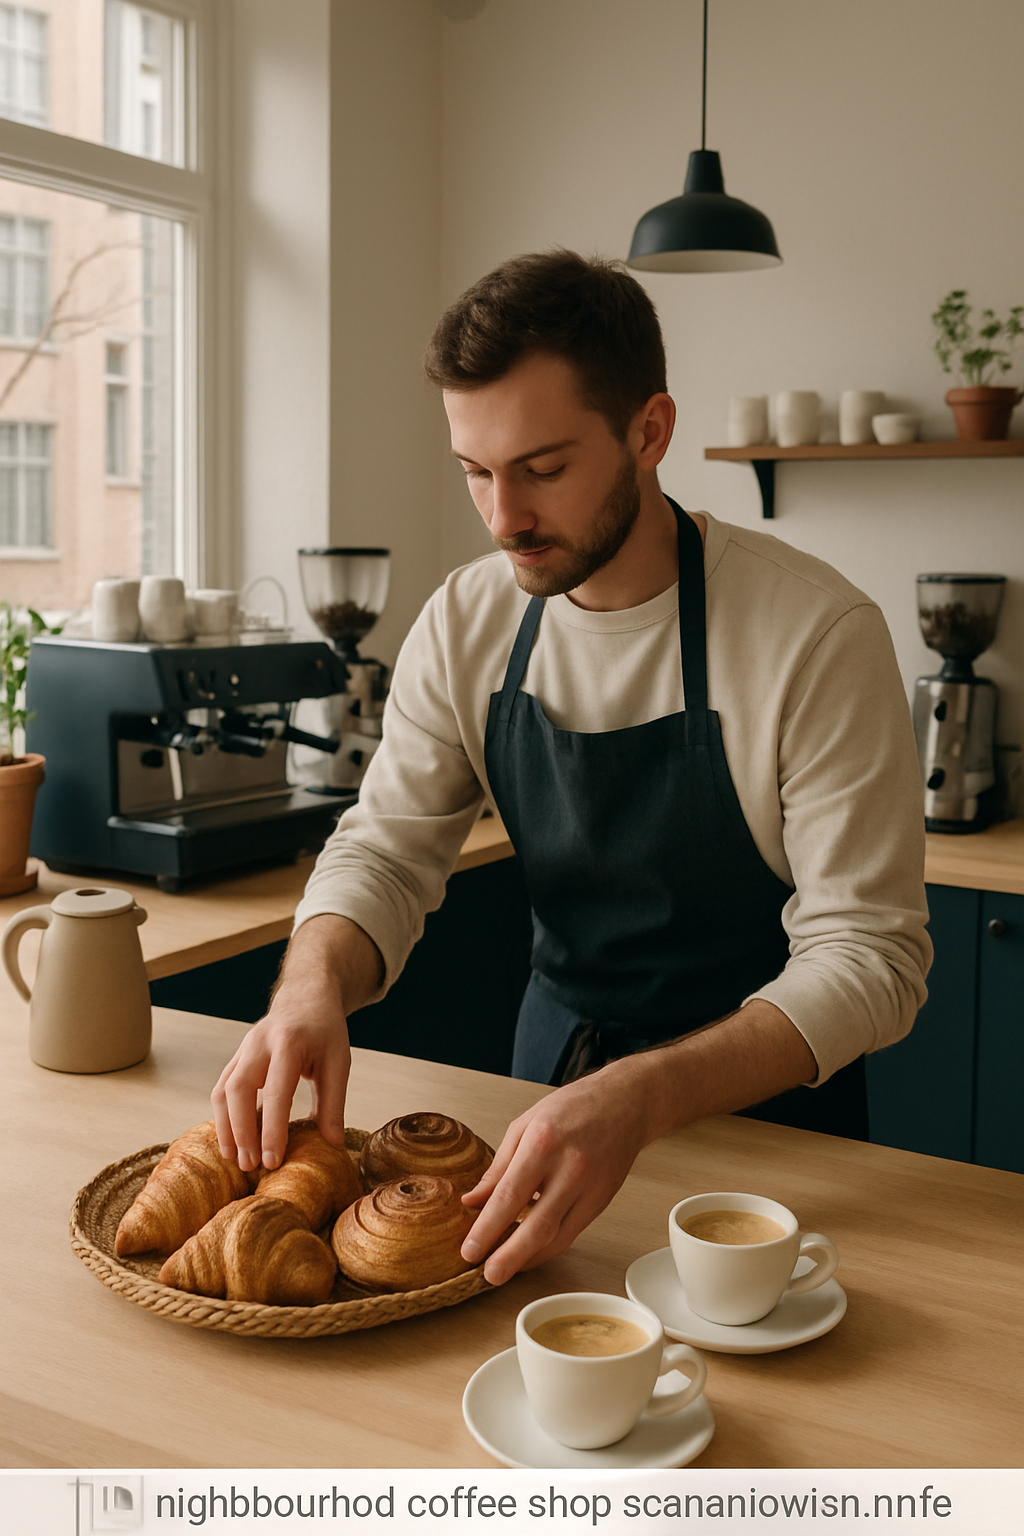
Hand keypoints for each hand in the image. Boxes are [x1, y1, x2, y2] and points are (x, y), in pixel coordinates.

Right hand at [211, 986, 350, 1173]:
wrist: (305, 998)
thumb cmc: (325, 1031)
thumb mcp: (338, 1062)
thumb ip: (333, 1103)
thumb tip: (333, 1145)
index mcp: (289, 1042)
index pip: (276, 1092)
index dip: (272, 1130)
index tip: (272, 1161)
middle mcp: (259, 1043)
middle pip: (238, 1090)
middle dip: (241, 1131)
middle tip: (249, 1165)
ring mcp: (243, 1048)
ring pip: (223, 1090)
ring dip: (226, 1127)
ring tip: (235, 1159)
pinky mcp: (236, 1057)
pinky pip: (222, 1089)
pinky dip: (224, 1116)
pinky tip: (232, 1140)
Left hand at [459, 1058, 649, 1284]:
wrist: (624, 1102)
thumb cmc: (572, 1108)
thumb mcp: (525, 1125)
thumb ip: (498, 1167)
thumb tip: (473, 1201)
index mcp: (542, 1143)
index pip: (508, 1197)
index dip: (486, 1229)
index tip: (469, 1251)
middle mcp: (569, 1168)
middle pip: (536, 1227)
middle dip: (508, 1257)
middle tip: (487, 1276)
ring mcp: (590, 1187)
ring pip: (557, 1237)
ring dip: (528, 1259)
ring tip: (504, 1270)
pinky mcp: (602, 1201)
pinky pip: (572, 1234)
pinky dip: (549, 1248)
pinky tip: (530, 1254)